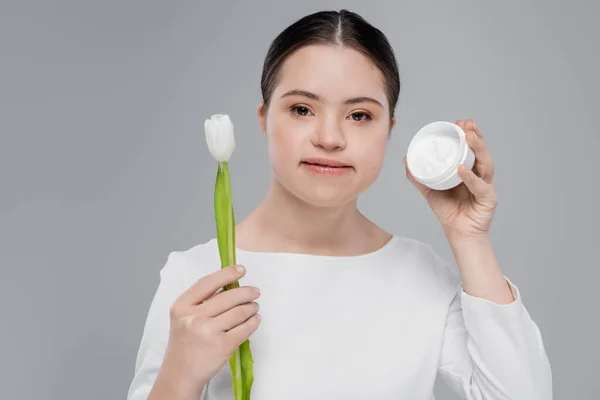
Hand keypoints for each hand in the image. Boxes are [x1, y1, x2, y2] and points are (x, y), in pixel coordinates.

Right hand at [159, 265, 261, 395]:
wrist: (180, 373)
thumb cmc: (185, 342)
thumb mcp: (183, 316)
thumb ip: (202, 300)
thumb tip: (231, 284)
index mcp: (182, 306)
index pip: (208, 282)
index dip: (227, 273)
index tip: (241, 269)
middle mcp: (193, 318)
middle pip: (228, 296)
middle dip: (247, 292)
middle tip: (255, 292)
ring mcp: (208, 332)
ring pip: (240, 312)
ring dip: (252, 308)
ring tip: (254, 307)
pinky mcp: (222, 346)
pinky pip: (245, 329)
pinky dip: (253, 322)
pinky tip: (255, 320)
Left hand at [403, 119, 496, 238]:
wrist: (458, 233)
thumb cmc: (448, 210)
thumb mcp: (430, 190)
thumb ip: (419, 176)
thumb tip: (406, 160)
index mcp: (470, 170)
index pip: (472, 148)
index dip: (468, 134)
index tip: (460, 123)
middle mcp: (481, 175)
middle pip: (481, 152)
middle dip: (476, 136)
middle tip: (467, 125)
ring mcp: (486, 185)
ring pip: (486, 163)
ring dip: (478, 149)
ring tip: (468, 137)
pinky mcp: (489, 198)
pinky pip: (480, 186)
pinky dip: (471, 177)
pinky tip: (462, 169)